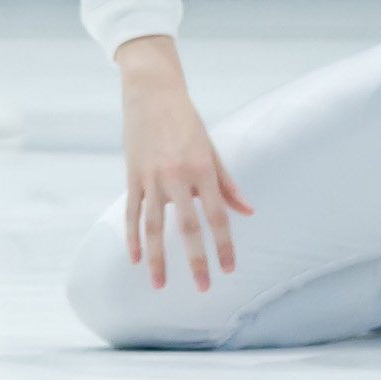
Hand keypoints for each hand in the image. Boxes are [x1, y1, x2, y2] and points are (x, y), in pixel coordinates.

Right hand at [115, 36, 247, 290]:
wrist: (152, 91)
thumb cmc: (187, 120)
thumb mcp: (211, 150)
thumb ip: (227, 184)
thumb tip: (248, 212)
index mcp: (202, 169)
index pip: (217, 216)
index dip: (224, 245)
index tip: (229, 269)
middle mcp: (177, 176)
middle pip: (188, 227)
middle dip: (196, 260)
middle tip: (203, 288)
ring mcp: (151, 177)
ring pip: (154, 226)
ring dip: (158, 259)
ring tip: (159, 286)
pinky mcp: (132, 175)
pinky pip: (132, 212)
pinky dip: (132, 237)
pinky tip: (135, 259)